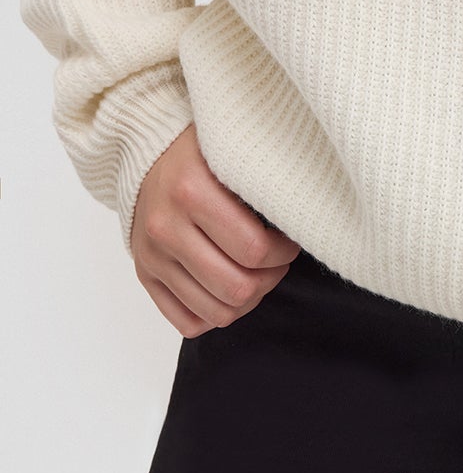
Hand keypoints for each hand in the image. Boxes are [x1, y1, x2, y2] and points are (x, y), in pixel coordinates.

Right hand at [131, 123, 301, 335]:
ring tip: (258, 274)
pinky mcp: (144, 275)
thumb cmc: (203, 151)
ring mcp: (152, 256)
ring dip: (248, 299)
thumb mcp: (233, 150)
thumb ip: (264, 179)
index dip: (284, 251)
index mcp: (191, 191)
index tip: (291, 238)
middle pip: (237, 287)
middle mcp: (166, 228)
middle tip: (278, 259)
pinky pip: (188, 323)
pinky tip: (229, 287)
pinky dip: (216, 314)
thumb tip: (307, 211)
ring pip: (216, 312)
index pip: (253, 249)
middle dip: (270, 278)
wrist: (147, 151)